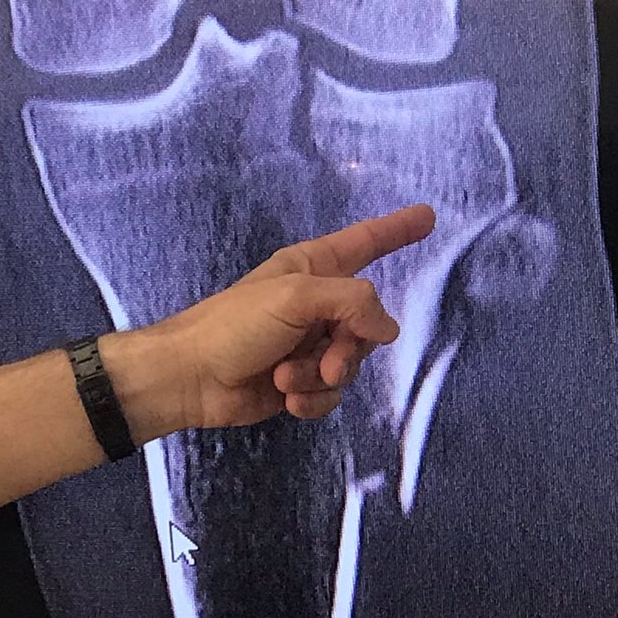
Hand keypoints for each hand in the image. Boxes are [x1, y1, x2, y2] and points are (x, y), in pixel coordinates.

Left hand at [151, 204, 435, 427]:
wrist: (189, 379)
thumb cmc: (233, 325)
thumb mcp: (296, 297)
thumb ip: (352, 302)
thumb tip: (387, 330)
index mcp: (312, 268)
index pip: (365, 243)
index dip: (397, 230)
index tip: (427, 216)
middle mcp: (315, 305)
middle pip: (368, 324)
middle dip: (350, 349)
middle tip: (324, 359)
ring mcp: (308, 345)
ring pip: (352, 365)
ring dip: (322, 377)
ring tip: (285, 377)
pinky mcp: (299, 382)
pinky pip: (332, 394)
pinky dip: (313, 400)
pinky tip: (287, 399)